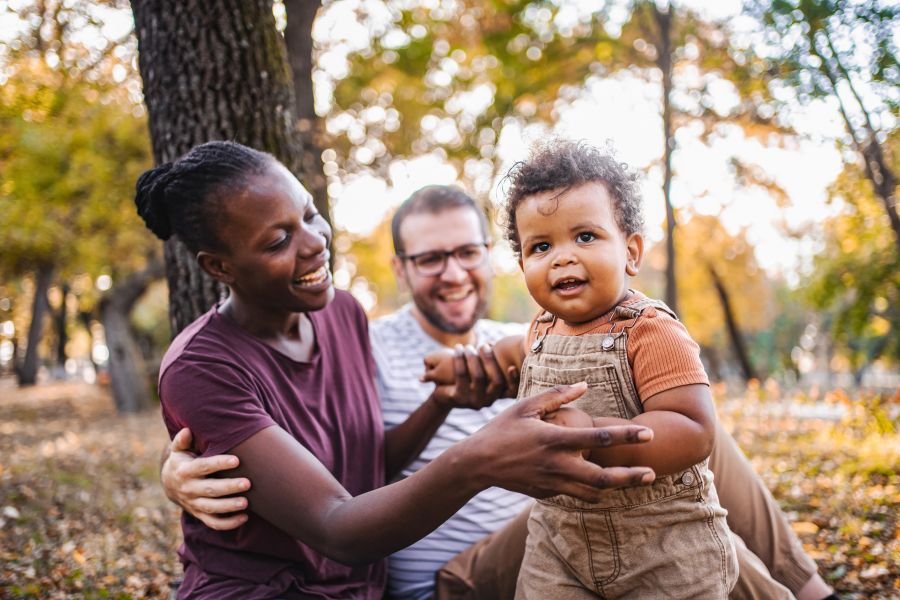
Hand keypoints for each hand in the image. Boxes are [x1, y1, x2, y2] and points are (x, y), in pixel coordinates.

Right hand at [160, 428, 250, 529]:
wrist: (170, 485)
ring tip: (246, 503)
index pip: (203, 467)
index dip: (219, 463)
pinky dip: (228, 523)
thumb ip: (182, 441)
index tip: (236, 460)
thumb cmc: (182, 462)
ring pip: (212, 508)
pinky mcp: (199, 514)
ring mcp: (194, 503)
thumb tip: (187, 430)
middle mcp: (189, 489)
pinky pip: (213, 522)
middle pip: (210, 489)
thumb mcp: (178, 450)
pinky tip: (244, 517)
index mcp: (185, 471)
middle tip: (248, 483)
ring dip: (229, 507)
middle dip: (229, 487)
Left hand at [429, 344, 517, 409]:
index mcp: (497, 395)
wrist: (444, 391)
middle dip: (490, 360)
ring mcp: (473, 401)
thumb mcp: (480, 372)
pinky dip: (460, 358)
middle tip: (483, 346)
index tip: (512, 366)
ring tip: (468, 347)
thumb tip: (491, 343)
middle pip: (496, 380)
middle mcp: (487, 401)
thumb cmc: (467, 376)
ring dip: (474, 357)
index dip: (514, 380)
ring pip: (478, 376)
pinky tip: (458, 349)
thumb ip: (489, 362)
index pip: (512, 390)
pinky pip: (461, 375)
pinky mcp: (458, 397)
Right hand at [459, 382, 655, 501]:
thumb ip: (558, 395)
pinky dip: (592, 491)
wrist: (477, 464)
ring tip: (634, 480)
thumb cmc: (502, 428)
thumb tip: (584, 385)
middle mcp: (557, 465)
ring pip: (593, 493)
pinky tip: (603, 483)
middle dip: (630, 477)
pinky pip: (575, 495)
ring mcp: (552, 483)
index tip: (649, 434)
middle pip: (603, 478)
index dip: (628, 435)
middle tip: (652, 474)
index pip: (600, 437)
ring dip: (615, 488)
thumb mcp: (527, 405)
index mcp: (555, 439)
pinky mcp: (547, 494)